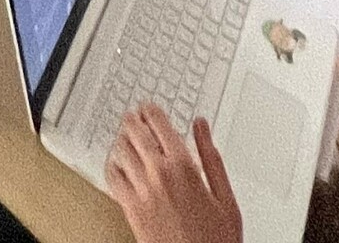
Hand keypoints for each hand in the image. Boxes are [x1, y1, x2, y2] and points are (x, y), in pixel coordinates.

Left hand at [106, 108, 241, 242]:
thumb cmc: (216, 241)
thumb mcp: (226, 198)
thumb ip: (212, 157)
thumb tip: (202, 127)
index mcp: (184, 167)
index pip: (158, 122)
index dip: (151, 110)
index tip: (149, 108)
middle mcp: (159, 175)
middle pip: (135, 131)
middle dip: (133, 119)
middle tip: (134, 116)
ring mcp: (142, 192)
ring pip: (121, 150)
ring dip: (122, 138)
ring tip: (125, 135)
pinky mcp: (130, 209)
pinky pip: (112, 178)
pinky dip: (112, 165)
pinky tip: (117, 164)